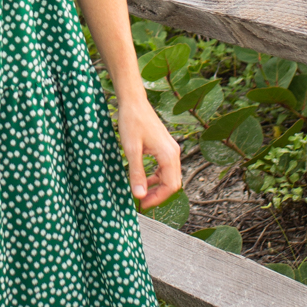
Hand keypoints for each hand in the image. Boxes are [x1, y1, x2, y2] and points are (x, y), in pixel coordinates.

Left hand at [116, 93, 183, 209]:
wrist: (134, 102)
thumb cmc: (132, 122)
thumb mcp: (131, 150)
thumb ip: (137, 173)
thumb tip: (139, 195)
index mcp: (168, 155)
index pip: (171, 186)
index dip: (157, 198)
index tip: (142, 204)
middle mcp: (174, 152)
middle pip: (174, 183)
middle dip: (159, 195)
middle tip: (142, 201)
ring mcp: (171, 149)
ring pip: (170, 176)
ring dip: (158, 187)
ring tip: (142, 193)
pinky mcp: (166, 147)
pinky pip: (166, 168)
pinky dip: (158, 177)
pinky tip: (145, 179)